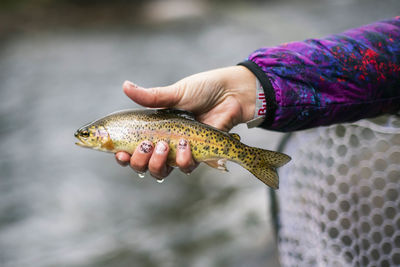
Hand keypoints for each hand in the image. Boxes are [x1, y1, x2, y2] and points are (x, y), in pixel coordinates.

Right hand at [115, 66, 256, 179]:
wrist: (231, 93)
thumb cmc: (202, 90)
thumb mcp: (174, 93)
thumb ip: (151, 97)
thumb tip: (125, 86)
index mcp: (154, 129)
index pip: (131, 148)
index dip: (122, 156)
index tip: (119, 152)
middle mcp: (164, 143)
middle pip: (143, 165)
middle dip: (139, 161)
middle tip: (146, 146)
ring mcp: (180, 151)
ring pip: (161, 172)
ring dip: (157, 163)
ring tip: (163, 146)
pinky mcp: (198, 155)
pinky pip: (186, 168)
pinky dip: (183, 160)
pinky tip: (186, 145)